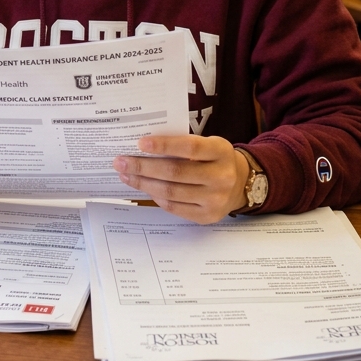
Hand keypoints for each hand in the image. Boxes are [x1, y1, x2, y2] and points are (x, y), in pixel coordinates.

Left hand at [113, 135, 250, 223]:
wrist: (240, 184)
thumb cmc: (214, 159)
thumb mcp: (208, 145)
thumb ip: (183, 145)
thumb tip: (144, 147)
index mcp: (221, 152)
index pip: (190, 148)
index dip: (164, 146)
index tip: (140, 143)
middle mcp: (221, 177)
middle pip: (175, 172)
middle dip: (143, 167)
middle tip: (121, 162)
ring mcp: (215, 200)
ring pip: (171, 192)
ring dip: (143, 183)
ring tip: (125, 175)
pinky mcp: (207, 216)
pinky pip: (174, 207)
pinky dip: (155, 197)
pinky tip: (144, 188)